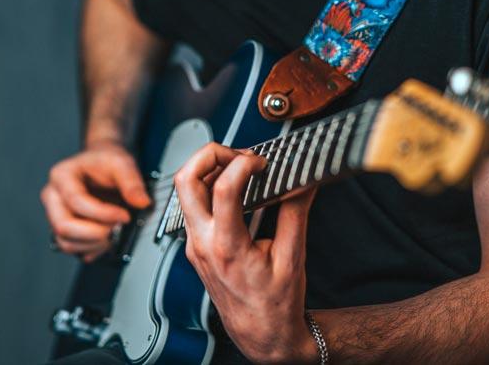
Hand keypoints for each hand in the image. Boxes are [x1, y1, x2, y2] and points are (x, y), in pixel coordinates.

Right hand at [41, 145, 150, 261]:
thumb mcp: (121, 163)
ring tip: (115, 233)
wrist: (101, 166)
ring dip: (94, 244)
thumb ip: (132, 182)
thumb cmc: (105, 162)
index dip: (103, 213)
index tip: (124, 215)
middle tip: (117, 228)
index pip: (76, 201)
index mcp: (61, 176)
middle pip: (64, 226)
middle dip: (95, 233)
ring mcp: (56, 216)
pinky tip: (108, 240)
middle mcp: (53, 198)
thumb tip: (141, 202)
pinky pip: (73, 249)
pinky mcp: (65, 230)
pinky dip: (91, 250)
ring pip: (66, 242)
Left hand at [174, 143, 318, 364]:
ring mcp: (194, 244)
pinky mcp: (196, 245)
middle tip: (240, 154)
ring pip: (185, 190)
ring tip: (240, 167)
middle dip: (211, 154)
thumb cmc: (274, 304)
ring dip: (209, 168)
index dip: (243, 164)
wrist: (259, 335)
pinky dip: (210, 185)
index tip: (262, 162)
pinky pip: (193, 205)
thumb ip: (295, 213)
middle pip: (185, 180)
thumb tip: (304, 180)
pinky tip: (235, 187)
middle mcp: (203, 244)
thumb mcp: (292, 257)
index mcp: (227, 248)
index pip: (222, 189)